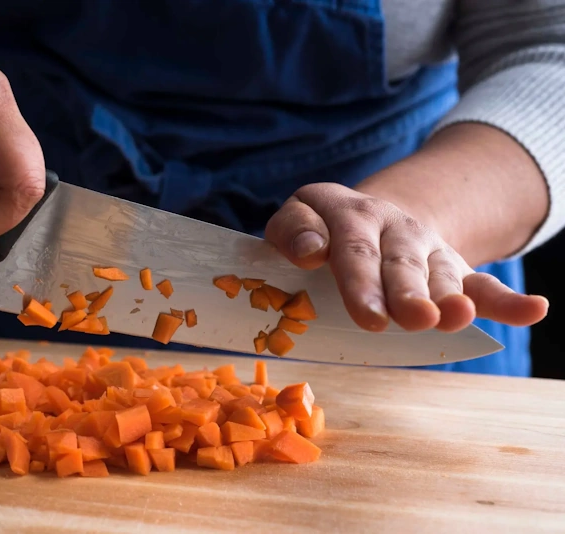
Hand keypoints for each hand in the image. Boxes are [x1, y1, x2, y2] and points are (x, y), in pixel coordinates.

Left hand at [265, 182, 548, 332]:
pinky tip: (533, 309)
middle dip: (405, 292)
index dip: (358, 280)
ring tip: (454, 316)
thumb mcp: (298, 217)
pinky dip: (506, 301)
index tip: (366, 311)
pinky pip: (481, 283)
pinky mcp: (451, 268)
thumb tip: (310, 251)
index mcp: (350, 214)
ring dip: (447, 297)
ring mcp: (426, 248)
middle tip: (411, 318)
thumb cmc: (320, 229)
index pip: (352, 247)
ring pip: (439, 274)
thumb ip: (292, 231)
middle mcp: (393, 228)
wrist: (369, 216)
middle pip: (399, 263)